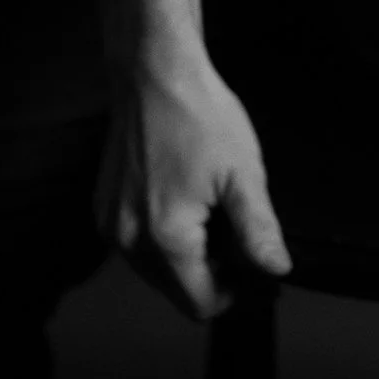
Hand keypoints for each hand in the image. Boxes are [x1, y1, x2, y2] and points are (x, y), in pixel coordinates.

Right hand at [96, 51, 291, 322]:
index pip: (199, 303)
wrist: (153, 74)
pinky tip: (180, 201)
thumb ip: (259, 230)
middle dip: (208, 273)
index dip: (231, 293)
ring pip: (156, 273)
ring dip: (184, 257)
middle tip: (231, 231)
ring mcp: (110, 225)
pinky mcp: (103, 210)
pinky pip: (137, 247)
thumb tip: (276, 269)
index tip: (248, 266)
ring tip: (206, 211)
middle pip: (176, 292)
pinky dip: (161, 238)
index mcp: (166, 236)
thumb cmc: (197, 115)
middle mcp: (129, 238)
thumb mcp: (243, 174)